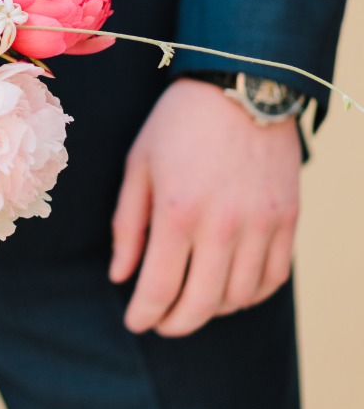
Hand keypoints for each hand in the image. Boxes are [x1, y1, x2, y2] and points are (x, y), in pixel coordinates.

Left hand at [109, 77, 301, 336]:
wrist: (239, 86)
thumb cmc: (179, 122)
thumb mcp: (139, 164)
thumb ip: (128, 224)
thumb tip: (120, 275)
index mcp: (177, 211)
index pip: (160, 287)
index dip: (144, 314)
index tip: (135, 322)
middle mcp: (223, 225)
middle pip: (201, 304)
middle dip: (175, 323)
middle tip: (161, 322)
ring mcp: (261, 225)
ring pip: (238, 297)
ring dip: (212, 310)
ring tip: (194, 301)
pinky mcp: (287, 220)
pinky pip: (273, 278)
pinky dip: (250, 294)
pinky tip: (231, 289)